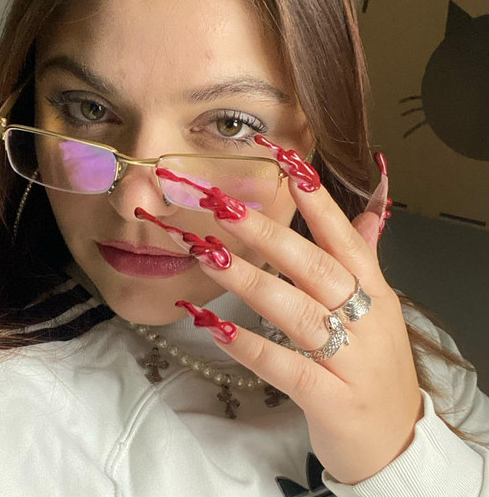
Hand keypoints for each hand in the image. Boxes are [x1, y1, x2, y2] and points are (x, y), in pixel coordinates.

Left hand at [193, 172, 422, 484]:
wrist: (397, 441)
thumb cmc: (376, 367)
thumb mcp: (378, 308)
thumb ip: (366, 256)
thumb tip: (368, 210)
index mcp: (374, 292)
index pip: (344, 237)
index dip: (317, 201)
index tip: (287, 164)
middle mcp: (366, 320)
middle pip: (314, 268)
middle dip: (268, 234)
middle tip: (225, 206)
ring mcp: (352, 361)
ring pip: (296, 312)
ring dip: (249, 281)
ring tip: (208, 255)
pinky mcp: (332, 400)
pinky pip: (287, 368)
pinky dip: (250, 345)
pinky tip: (215, 325)